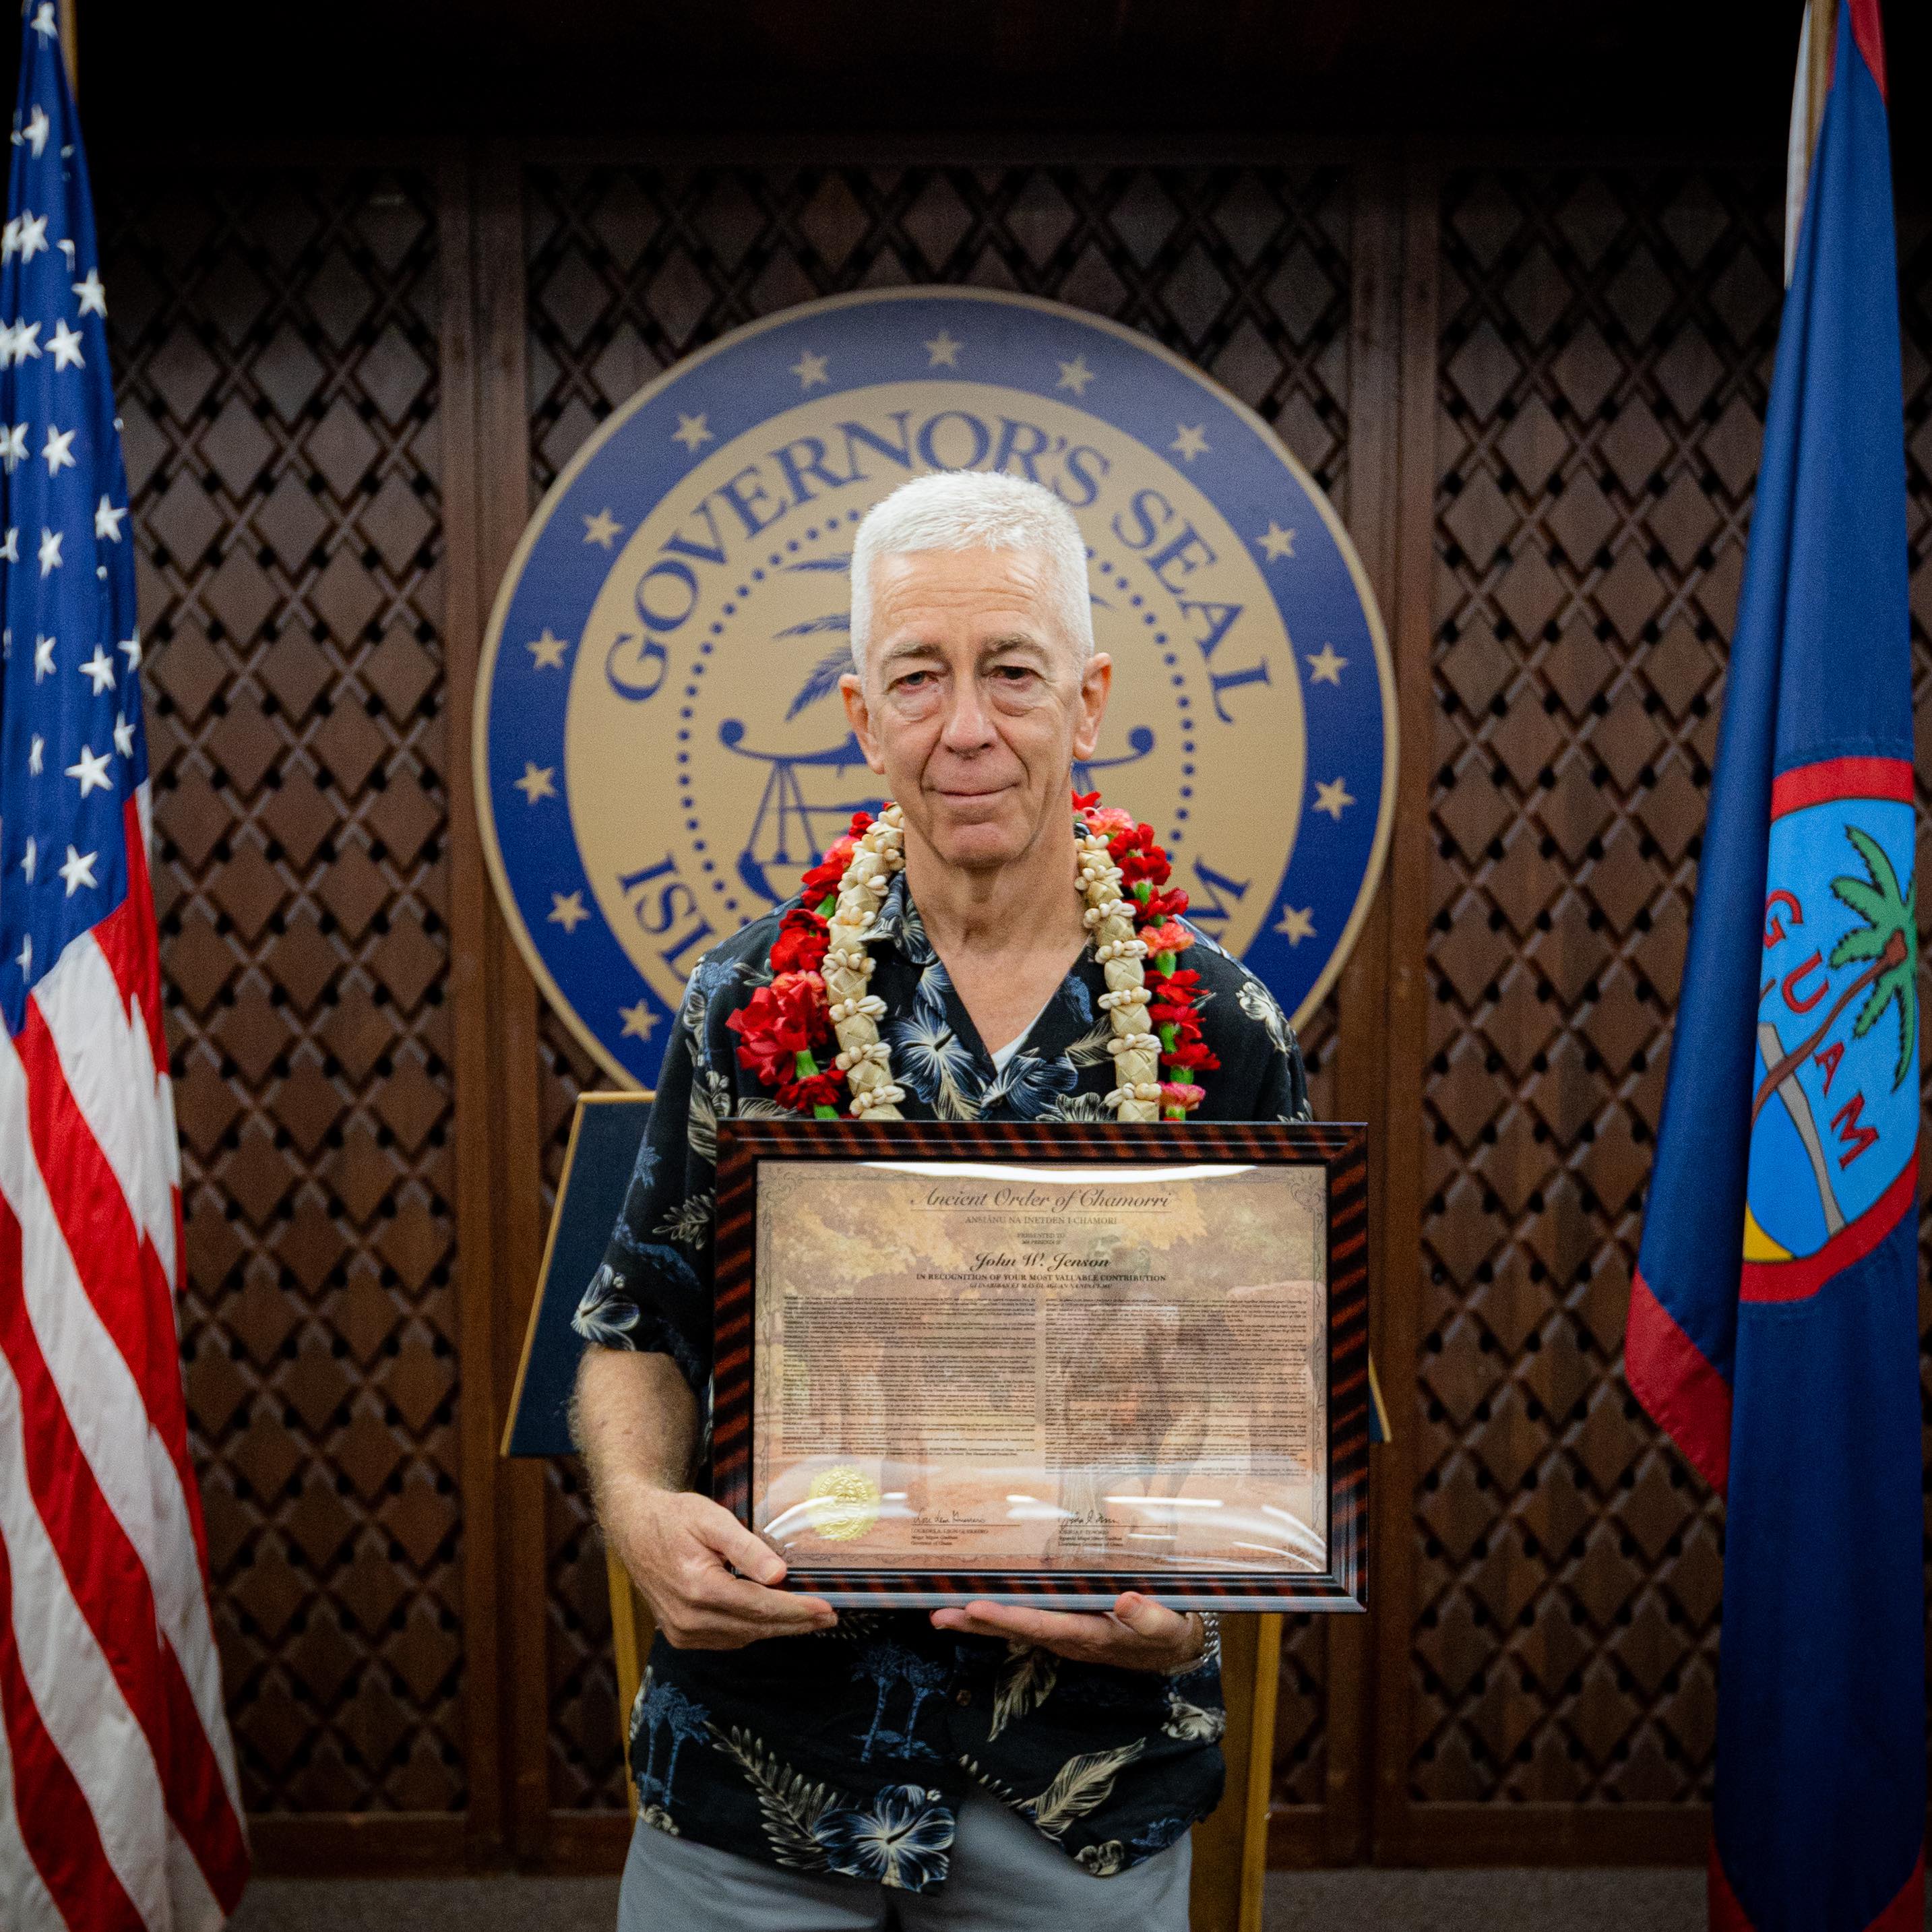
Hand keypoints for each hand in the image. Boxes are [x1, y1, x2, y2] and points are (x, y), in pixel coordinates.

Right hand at [603, 1477, 836, 1649]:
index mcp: (698, 1588)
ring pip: (742, 1636)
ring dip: (776, 1628)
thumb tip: (779, 1575)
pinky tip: (771, 1618)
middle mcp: (689, 1618)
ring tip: (807, 1617)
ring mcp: (682, 1631)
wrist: (634, 1529)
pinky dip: (752, 1630)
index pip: (759, 1606)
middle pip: (755, 1627)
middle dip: (794, 1623)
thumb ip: (746, 1548)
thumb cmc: (674, 1517)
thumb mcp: (712, 1519)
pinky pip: (726, 1638)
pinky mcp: (680, 1635)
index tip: (826, 1608)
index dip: (796, 1609)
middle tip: (828, 1616)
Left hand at [930, 1591, 1203, 1670]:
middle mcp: (1069, 1639)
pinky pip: (1025, 1623)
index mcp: (1091, 1635)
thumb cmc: (1169, 1633)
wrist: (1173, 1649)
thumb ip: (1149, 1617)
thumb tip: (1127, 1600)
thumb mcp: (1168, 1627)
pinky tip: (973, 1609)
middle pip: (1017, 1631)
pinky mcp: (1064, 1628)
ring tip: (940, 1614)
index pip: (1043, 1625)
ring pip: (1015, 1629)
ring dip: (977, 1623)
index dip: (1009, 1617)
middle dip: (977, 1623)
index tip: (977, 1607)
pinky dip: (996, 1617)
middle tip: (938, 1614)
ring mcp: (1063, 1635)